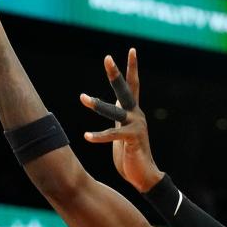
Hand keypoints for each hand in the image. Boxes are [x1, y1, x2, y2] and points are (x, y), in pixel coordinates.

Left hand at [80, 48, 162, 192]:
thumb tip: (109, 108)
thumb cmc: (131, 155)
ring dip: (97, 105)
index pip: (133, 85)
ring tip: (82, 98)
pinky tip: (87, 136)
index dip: (132, 67)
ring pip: (113, 112)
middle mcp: (136, 115)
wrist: (144, 176)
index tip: (132, 50)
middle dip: (115, 73)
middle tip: (107, 58)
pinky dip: (98, 136)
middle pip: (125, 90)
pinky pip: (112, 135)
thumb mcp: (122, 132)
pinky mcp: (132, 139)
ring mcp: (136, 126)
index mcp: (134, 111)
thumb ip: (117, 119)